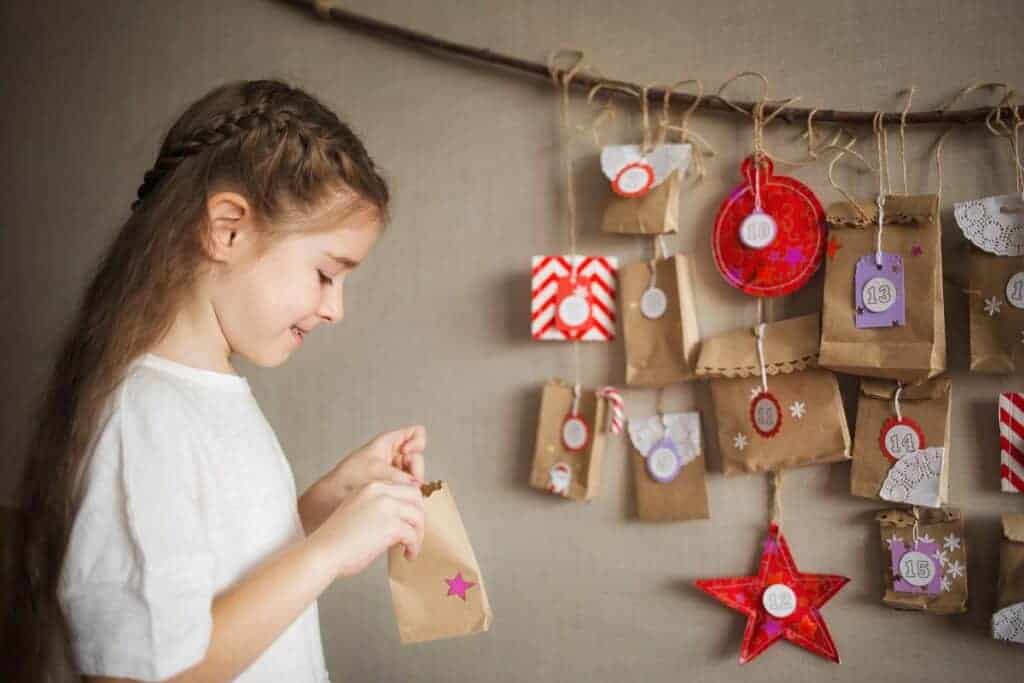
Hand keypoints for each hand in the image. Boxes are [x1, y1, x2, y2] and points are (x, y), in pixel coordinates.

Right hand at [311, 480, 425, 578]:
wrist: (323, 552)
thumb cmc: (336, 540)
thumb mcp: (357, 512)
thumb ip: (378, 509)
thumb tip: (402, 520)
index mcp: (371, 487)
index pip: (403, 488)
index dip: (410, 506)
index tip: (409, 522)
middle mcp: (380, 492)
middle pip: (415, 497)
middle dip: (418, 517)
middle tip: (414, 535)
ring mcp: (386, 507)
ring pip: (417, 516)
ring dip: (418, 534)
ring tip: (411, 548)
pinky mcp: (391, 525)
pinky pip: (413, 535)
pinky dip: (413, 547)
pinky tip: (407, 555)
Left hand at [327, 425, 426, 498]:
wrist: (333, 497)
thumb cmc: (348, 478)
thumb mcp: (376, 470)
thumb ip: (400, 475)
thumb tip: (417, 485)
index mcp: (389, 442)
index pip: (416, 433)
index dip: (417, 442)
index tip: (406, 454)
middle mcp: (395, 456)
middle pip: (419, 457)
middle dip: (416, 468)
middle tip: (409, 480)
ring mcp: (396, 472)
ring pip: (416, 474)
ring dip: (412, 483)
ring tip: (399, 491)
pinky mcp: (395, 487)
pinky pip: (410, 487)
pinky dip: (408, 492)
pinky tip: (399, 498)